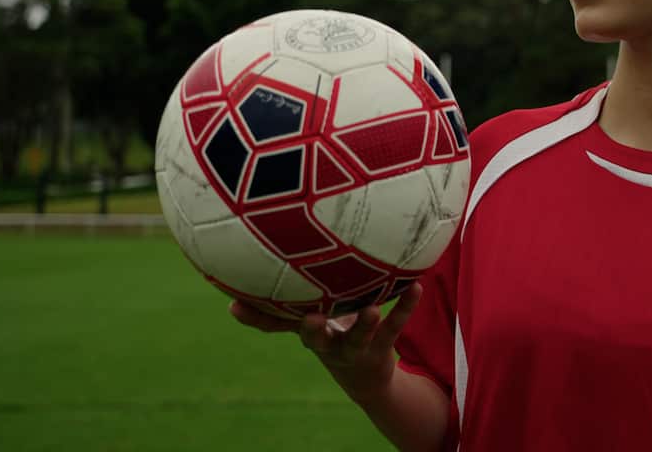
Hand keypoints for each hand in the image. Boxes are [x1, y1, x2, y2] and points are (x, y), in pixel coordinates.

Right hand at [229, 282, 423, 404]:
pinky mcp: (382, 346)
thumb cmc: (331, 334)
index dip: (255, 318)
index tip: (235, 307)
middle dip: (311, 330)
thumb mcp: (306, 320)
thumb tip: (247, 273)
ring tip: (371, 309)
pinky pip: (395, 325)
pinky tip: (417, 286)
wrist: (365, 378)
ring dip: (364, 325)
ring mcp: (356, 348)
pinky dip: (406, 306)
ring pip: (359, 338)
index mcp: (306, 332)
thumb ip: (284, 302)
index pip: (276, 326)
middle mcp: (327, 344)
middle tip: (309, 318)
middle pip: (315, 340)